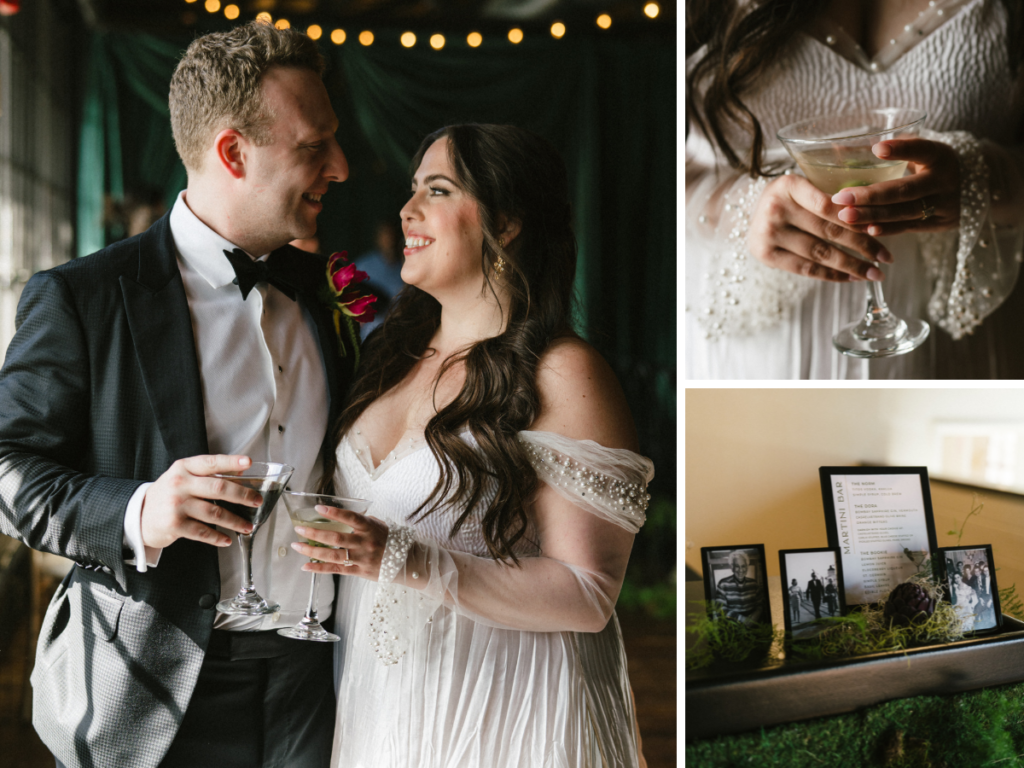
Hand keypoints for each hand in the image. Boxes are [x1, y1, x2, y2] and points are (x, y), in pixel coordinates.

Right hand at [140, 455, 260, 548]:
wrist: (138, 516)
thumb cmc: (167, 495)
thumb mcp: (182, 477)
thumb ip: (207, 474)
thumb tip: (240, 473)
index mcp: (184, 468)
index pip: (211, 462)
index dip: (230, 462)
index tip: (248, 463)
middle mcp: (179, 484)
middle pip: (218, 488)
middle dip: (242, 495)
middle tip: (256, 500)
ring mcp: (176, 505)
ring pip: (214, 513)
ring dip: (235, 521)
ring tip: (247, 526)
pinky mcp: (174, 525)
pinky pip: (203, 532)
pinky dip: (218, 537)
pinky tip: (227, 539)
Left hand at [291, 505, 389, 579]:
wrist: (406, 561)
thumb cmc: (390, 540)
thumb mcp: (379, 525)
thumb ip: (361, 522)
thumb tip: (341, 516)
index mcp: (370, 528)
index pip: (351, 518)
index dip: (334, 513)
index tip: (318, 509)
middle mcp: (365, 543)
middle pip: (336, 538)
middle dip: (315, 533)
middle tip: (299, 529)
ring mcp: (362, 558)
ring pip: (333, 555)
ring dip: (312, 551)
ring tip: (297, 546)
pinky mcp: (359, 571)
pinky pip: (336, 570)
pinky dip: (320, 568)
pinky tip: (306, 566)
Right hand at [748, 173, 891, 281]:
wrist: (752, 211)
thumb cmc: (790, 198)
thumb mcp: (806, 185)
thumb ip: (832, 194)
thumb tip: (876, 218)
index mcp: (788, 185)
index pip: (828, 206)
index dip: (857, 219)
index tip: (882, 229)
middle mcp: (775, 208)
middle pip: (827, 231)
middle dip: (862, 245)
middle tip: (887, 257)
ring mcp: (767, 233)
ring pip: (819, 253)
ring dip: (851, 265)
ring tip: (874, 273)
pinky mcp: (765, 254)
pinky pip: (805, 269)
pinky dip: (831, 275)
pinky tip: (851, 277)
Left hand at [831, 138, 959, 234]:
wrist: (975, 189)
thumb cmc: (934, 166)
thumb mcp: (923, 153)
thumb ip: (891, 149)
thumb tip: (838, 148)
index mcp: (940, 156)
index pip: (922, 150)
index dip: (901, 150)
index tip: (876, 149)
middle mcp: (944, 180)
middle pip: (905, 190)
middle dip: (871, 195)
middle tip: (841, 197)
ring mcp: (943, 204)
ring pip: (904, 212)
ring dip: (872, 216)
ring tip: (845, 216)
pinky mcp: (938, 224)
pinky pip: (908, 227)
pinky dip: (886, 229)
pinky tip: (865, 229)